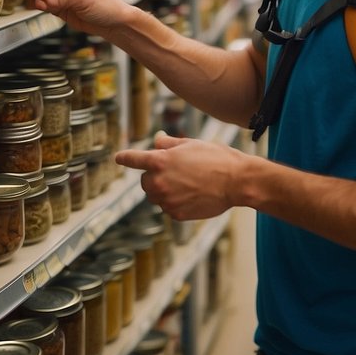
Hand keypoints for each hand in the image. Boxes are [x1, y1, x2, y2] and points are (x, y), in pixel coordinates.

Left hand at [116, 132, 244, 219]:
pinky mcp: (176, 214)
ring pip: (156, 196)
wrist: (236, 181)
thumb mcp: (191, 144)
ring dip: (164, 191)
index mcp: (160, 161)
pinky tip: (193, 195)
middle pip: (145, 182)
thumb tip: (156, 140)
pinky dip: (176, 202)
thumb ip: (168, 144)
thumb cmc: (216, 158)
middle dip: (155, 176)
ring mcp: (167, 200)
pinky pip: (168, 208)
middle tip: (175, 172)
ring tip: (188, 184)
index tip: (118, 158)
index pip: (134, 159)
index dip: (125, 158)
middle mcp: (159, 181)